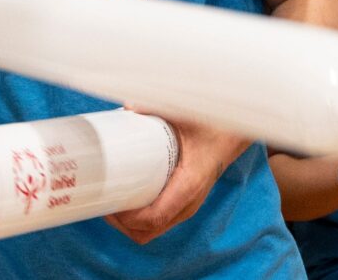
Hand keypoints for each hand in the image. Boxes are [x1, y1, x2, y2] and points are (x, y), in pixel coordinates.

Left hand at [107, 116, 250, 242]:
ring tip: (109, 197)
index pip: (153, 217)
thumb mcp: (187, 113)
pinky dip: (139, 217)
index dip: (126, 217)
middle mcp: (187, 202)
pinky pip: (158, 220)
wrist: (235, 133)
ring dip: (128, 222)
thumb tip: (128, 106)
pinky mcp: (182, 201)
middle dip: (121, 222)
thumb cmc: (214, 125)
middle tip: (102, 198)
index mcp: (188, 185)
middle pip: (148, 232)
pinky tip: (125, 198)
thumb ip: (158, 105)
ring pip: (152, 230)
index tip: (107, 200)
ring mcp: (185, 205)